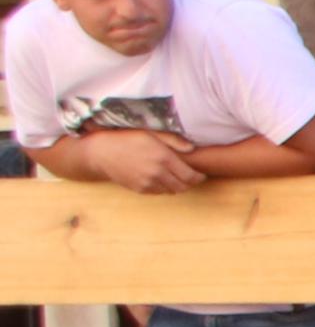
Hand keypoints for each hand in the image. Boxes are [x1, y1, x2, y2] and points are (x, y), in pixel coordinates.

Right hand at [81, 130, 204, 193]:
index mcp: (163, 158)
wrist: (101, 152)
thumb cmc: (127, 139)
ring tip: (177, 177)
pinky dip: (164, 188)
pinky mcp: (140, 189)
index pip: (190, 175)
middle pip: (183, 186)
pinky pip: (159, 192)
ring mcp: (147, 183)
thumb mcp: (151, 134)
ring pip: (172, 191)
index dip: (198, 177)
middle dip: (190, 183)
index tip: (200, 174)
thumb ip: (174, 141)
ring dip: (177, 186)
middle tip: (191, 177)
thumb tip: (192, 148)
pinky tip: (162, 179)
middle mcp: (157, 172)